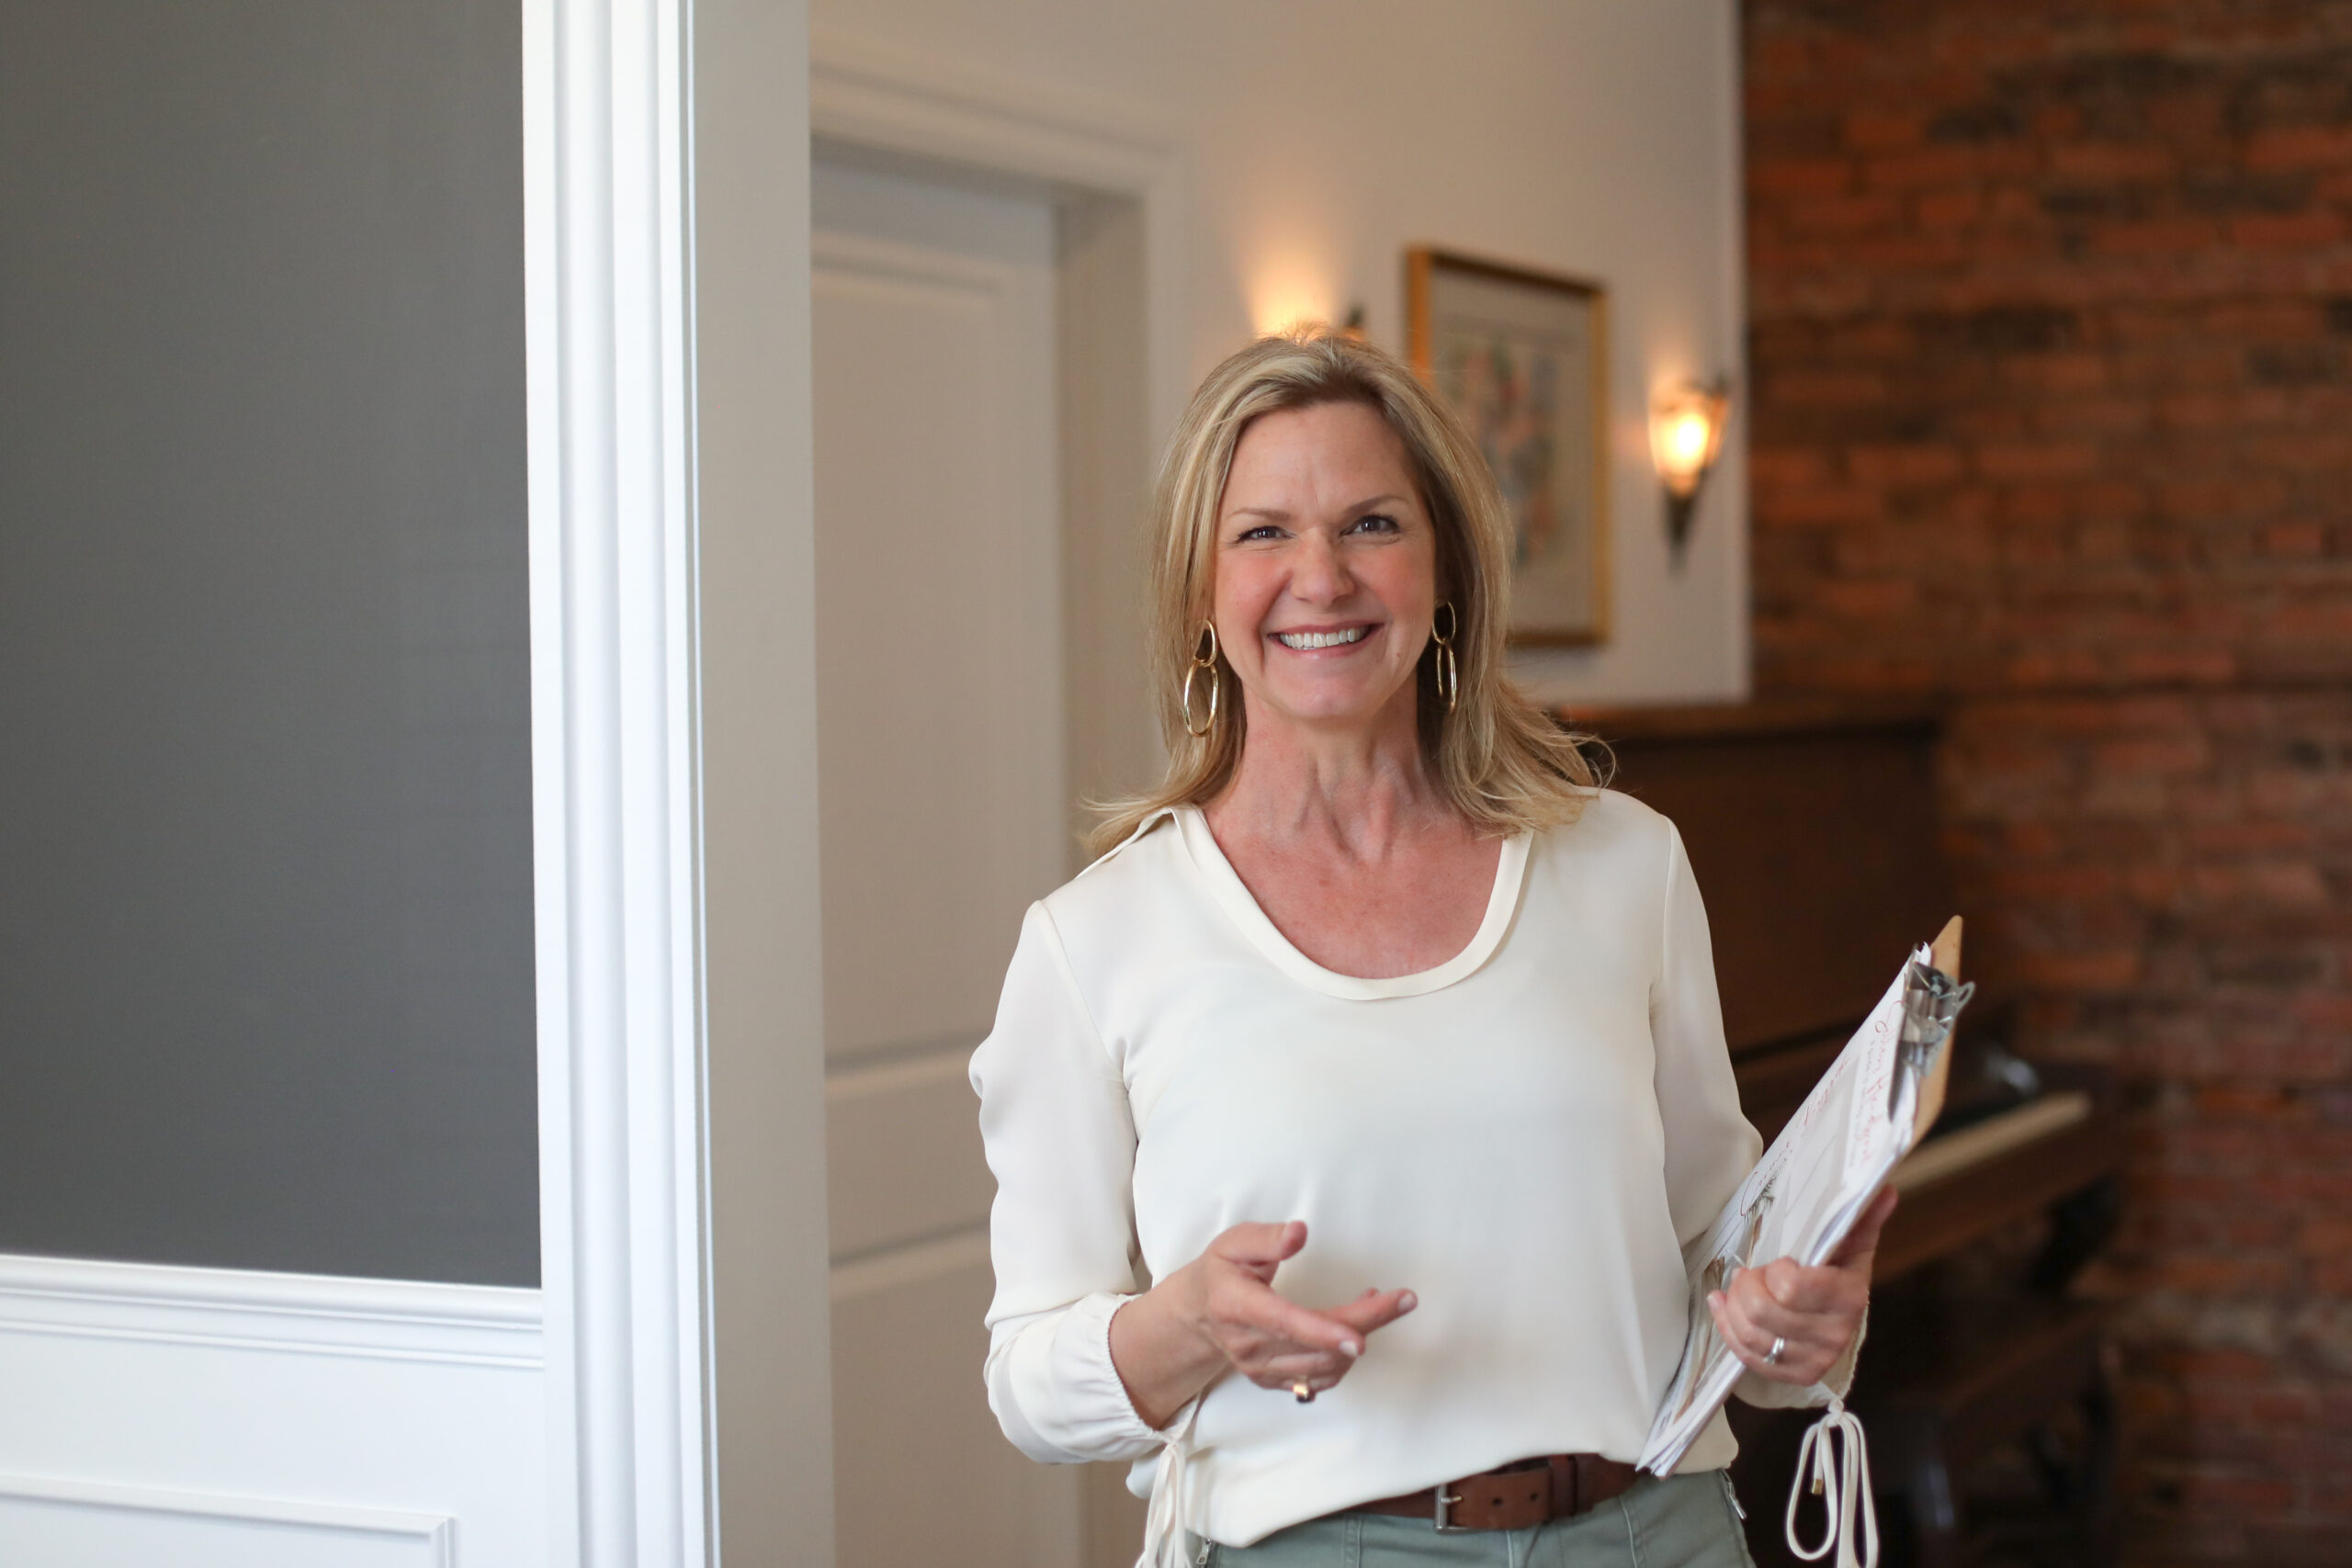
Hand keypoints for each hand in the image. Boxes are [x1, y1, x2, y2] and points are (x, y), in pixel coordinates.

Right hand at [1109, 1220, 1415, 1426]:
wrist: (1197, 1313)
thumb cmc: (1220, 1271)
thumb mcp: (1234, 1242)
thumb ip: (1266, 1238)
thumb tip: (1300, 1233)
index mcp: (1237, 1306)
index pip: (1284, 1322)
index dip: (1324, 1331)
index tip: (1361, 1338)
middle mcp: (1250, 1345)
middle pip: (1318, 1345)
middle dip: (1367, 1323)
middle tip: (1404, 1299)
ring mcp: (1262, 1369)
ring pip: (1325, 1366)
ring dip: (1360, 1335)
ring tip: (1379, 1302)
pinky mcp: (1274, 1382)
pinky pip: (1321, 1378)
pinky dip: (1346, 1355)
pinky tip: (1356, 1327)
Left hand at [1706, 1186, 1894, 1386]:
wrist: (1841, 1311)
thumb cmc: (1838, 1269)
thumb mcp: (1851, 1240)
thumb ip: (1860, 1215)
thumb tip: (1883, 1188)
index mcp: (1849, 1297)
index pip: (1792, 1288)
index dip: (1775, 1272)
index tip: (1779, 1262)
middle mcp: (1835, 1334)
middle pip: (1763, 1311)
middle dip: (1747, 1285)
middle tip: (1750, 1272)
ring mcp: (1816, 1359)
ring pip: (1751, 1335)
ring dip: (1734, 1306)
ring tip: (1738, 1287)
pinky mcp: (1797, 1374)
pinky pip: (1748, 1358)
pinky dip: (1728, 1327)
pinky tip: (1724, 1305)